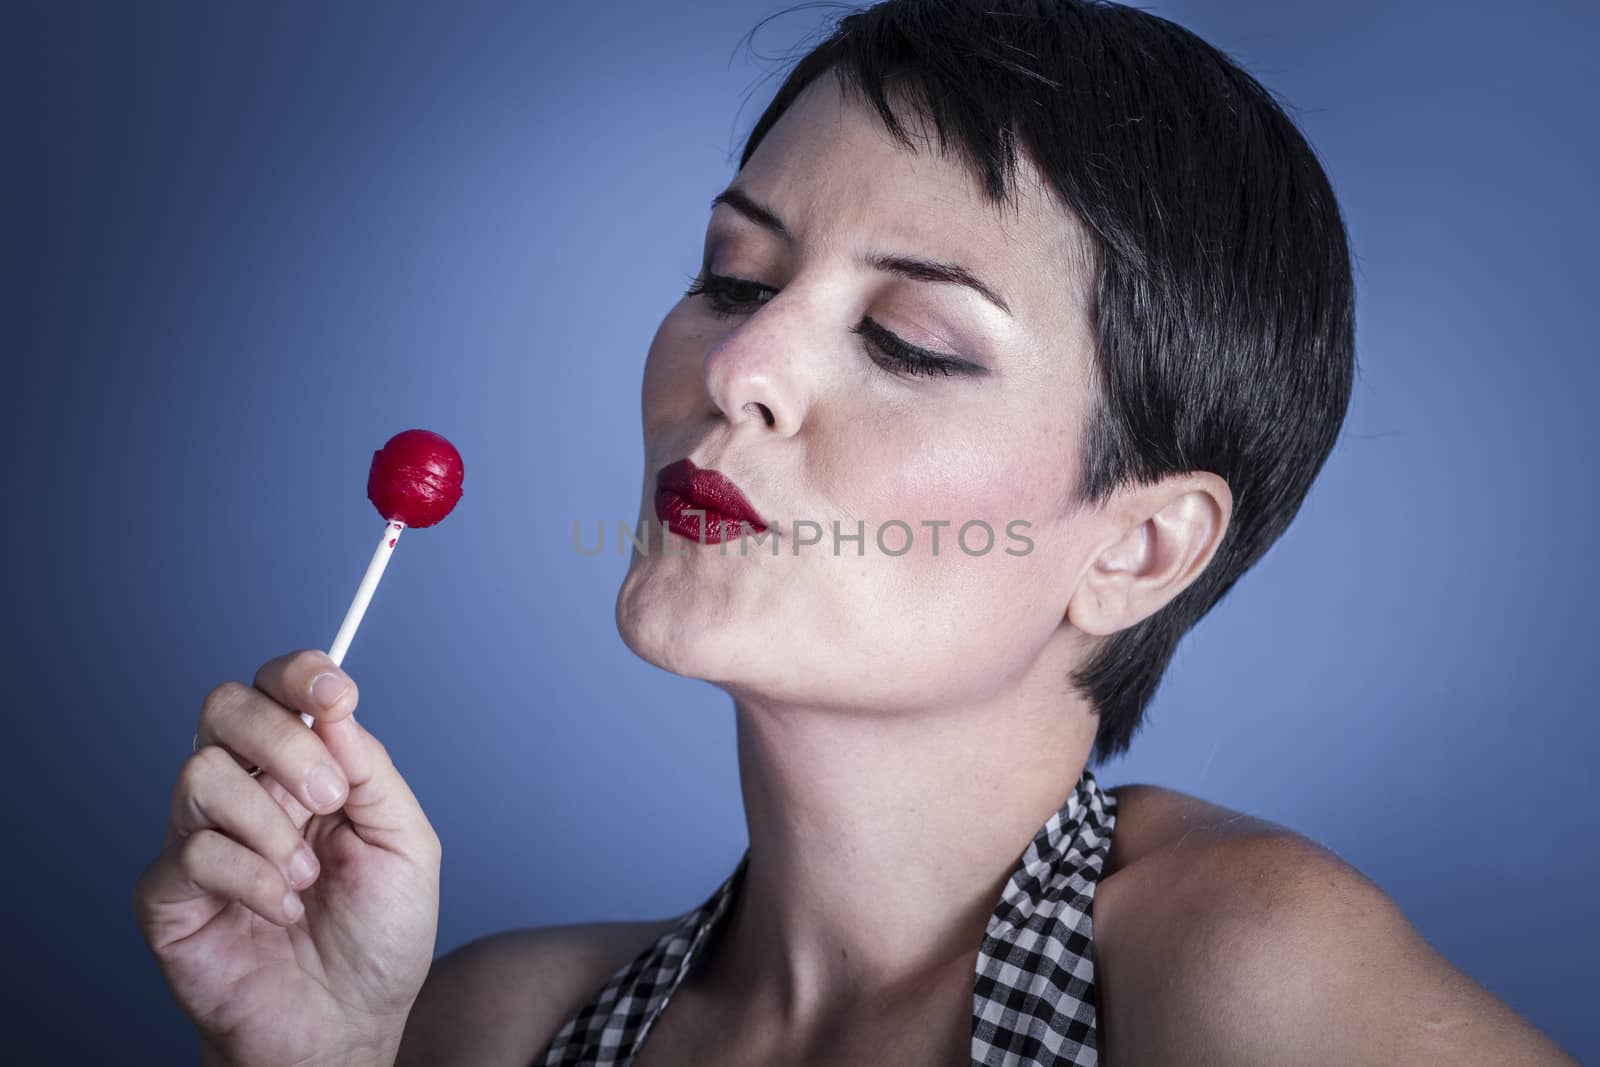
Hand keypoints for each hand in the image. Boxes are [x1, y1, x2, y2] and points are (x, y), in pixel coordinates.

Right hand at [133, 650, 441, 1065]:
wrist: (347, 1026)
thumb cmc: (379, 939)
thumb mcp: (406, 843)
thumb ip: (372, 770)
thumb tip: (336, 708)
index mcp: (304, 770)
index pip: (278, 689)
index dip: (299, 675)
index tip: (336, 695)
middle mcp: (247, 791)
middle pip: (225, 707)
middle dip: (281, 740)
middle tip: (328, 797)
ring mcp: (201, 837)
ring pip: (202, 772)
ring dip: (269, 825)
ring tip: (305, 877)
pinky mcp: (167, 892)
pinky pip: (192, 851)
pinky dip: (251, 880)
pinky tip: (281, 910)